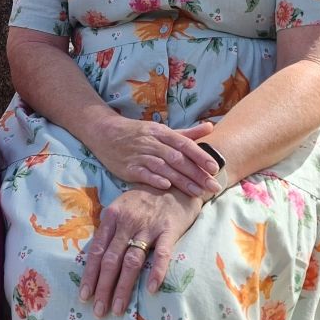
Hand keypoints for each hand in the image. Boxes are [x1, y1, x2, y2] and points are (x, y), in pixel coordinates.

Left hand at [79, 187, 202, 317]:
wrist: (175, 184)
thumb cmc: (144, 200)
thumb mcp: (120, 206)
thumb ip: (108, 228)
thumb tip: (93, 254)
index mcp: (112, 217)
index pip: (97, 251)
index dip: (90, 274)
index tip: (84, 295)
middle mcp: (127, 223)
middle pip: (111, 259)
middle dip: (103, 287)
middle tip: (98, 310)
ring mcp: (148, 227)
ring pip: (132, 261)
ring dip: (123, 287)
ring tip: (117, 308)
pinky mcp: (168, 230)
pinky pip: (162, 254)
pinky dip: (156, 272)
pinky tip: (150, 289)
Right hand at [86, 118, 220, 195]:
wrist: (105, 132)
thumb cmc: (138, 133)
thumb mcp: (161, 130)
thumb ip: (186, 133)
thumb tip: (210, 126)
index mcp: (162, 132)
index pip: (184, 144)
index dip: (200, 156)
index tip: (214, 168)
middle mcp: (152, 143)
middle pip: (177, 158)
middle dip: (196, 173)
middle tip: (213, 186)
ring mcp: (139, 155)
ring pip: (163, 168)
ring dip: (181, 181)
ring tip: (197, 193)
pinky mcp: (128, 167)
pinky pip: (143, 174)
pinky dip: (155, 179)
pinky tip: (166, 186)